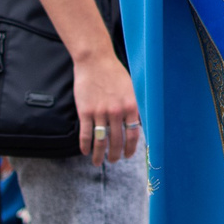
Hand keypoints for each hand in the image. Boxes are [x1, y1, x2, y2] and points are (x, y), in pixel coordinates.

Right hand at [76, 48, 140, 165]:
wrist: (95, 60)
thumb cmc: (114, 73)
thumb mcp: (131, 89)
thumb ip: (134, 106)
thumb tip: (138, 124)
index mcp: (131, 106)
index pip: (133, 134)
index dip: (131, 148)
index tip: (128, 155)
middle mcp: (117, 112)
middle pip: (117, 141)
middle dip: (115, 155)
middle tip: (113, 160)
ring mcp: (100, 112)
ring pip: (101, 141)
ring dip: (99, 155)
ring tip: (97, 162)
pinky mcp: (85, 111)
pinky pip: (86, 134)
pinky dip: (85, 145)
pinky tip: (85, 151)